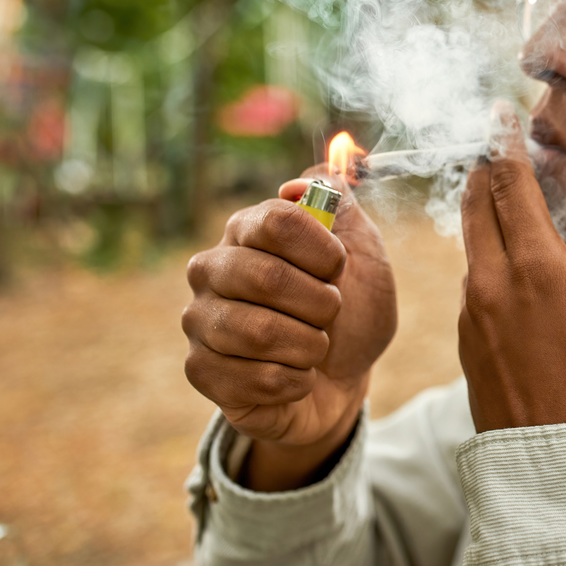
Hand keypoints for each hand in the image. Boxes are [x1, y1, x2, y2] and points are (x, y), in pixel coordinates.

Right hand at [182, 171, 396, 486]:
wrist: (346, 379)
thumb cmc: (352, 311)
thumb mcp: (364, 253)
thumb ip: (340, 205)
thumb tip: (298, 184)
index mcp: (248, 230)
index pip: (277, 220)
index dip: (323, 250)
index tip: (338, 268)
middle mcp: (213, 268)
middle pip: (266, 277)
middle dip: (321, 304)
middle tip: (330, 314)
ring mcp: (200, 319)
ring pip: (258, 333)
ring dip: (309, 346)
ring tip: (314, 347)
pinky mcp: (200, 369)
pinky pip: (254, 378)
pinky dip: (294, 381)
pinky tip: (295, 377)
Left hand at [458, 103, 565, 431]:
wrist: (557, 464)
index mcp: (534, 266)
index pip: (509, 183)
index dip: (503, 143)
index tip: (499, 114)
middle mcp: (492, 280)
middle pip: (475, 203)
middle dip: (485, 171)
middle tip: (498, 150)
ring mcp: (473, 311)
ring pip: (470, 242)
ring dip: (484, 214)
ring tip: (512, 204)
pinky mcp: (468, 339)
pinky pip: (472, 280)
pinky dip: (485, 256)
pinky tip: (512, 267)